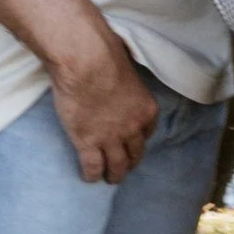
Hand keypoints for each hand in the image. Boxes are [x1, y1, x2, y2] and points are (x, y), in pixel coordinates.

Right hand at [49, 33, 159, 183]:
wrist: (86, 62)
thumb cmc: (105, 55)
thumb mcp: (127, 71)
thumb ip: (126, 81)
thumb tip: (117, 74)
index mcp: (146, 109)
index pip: (147, 132)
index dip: (139, 139)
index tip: (133, 143)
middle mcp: (133, 128)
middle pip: (135, 153)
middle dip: (130, 162)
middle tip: (124, 167)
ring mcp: (111, 138)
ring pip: (117, 166)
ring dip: (114, 175)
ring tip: (109, 178)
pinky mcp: (88, 143)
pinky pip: (93, 167)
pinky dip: (92, 175)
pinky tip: (89, 177)